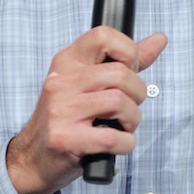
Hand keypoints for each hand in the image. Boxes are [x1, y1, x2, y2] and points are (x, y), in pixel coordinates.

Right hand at [6, 26, 166, 193]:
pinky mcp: (65, 138)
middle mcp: (61, 81)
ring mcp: (61, 110)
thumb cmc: (68, 118)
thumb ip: (125, 62)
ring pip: (119, 103)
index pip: (103, 35)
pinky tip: (118, 144)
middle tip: (129, 107)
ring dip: (132, 120)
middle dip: (137, 93)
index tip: (129, 70)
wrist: (34, 158)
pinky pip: (113, 137)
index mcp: (67, 62)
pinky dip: (126, 144)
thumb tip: (159, 39)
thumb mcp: (89, 84)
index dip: (128, 51)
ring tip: (123, 126)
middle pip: (120, 74)